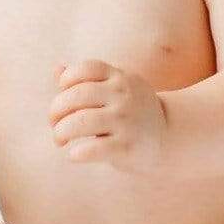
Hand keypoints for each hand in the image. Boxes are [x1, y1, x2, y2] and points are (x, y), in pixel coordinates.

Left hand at [49, 58, 166, 172]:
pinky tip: (74, 154)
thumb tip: (57, 69)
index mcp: (119, 77)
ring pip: (80, 122)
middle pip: (76, 96)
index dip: (66, 80)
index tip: (63, 95)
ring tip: (60, 140)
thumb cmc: (131, 112)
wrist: (169, 137)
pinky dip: (75, 153)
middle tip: (54, 124)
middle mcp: (123, 95)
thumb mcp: (116, 90)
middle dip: (55, 111)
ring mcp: (126, 121)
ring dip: (60, 132)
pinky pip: (92, 149)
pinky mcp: (127, 147)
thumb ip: (87, 81)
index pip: (86, 68)